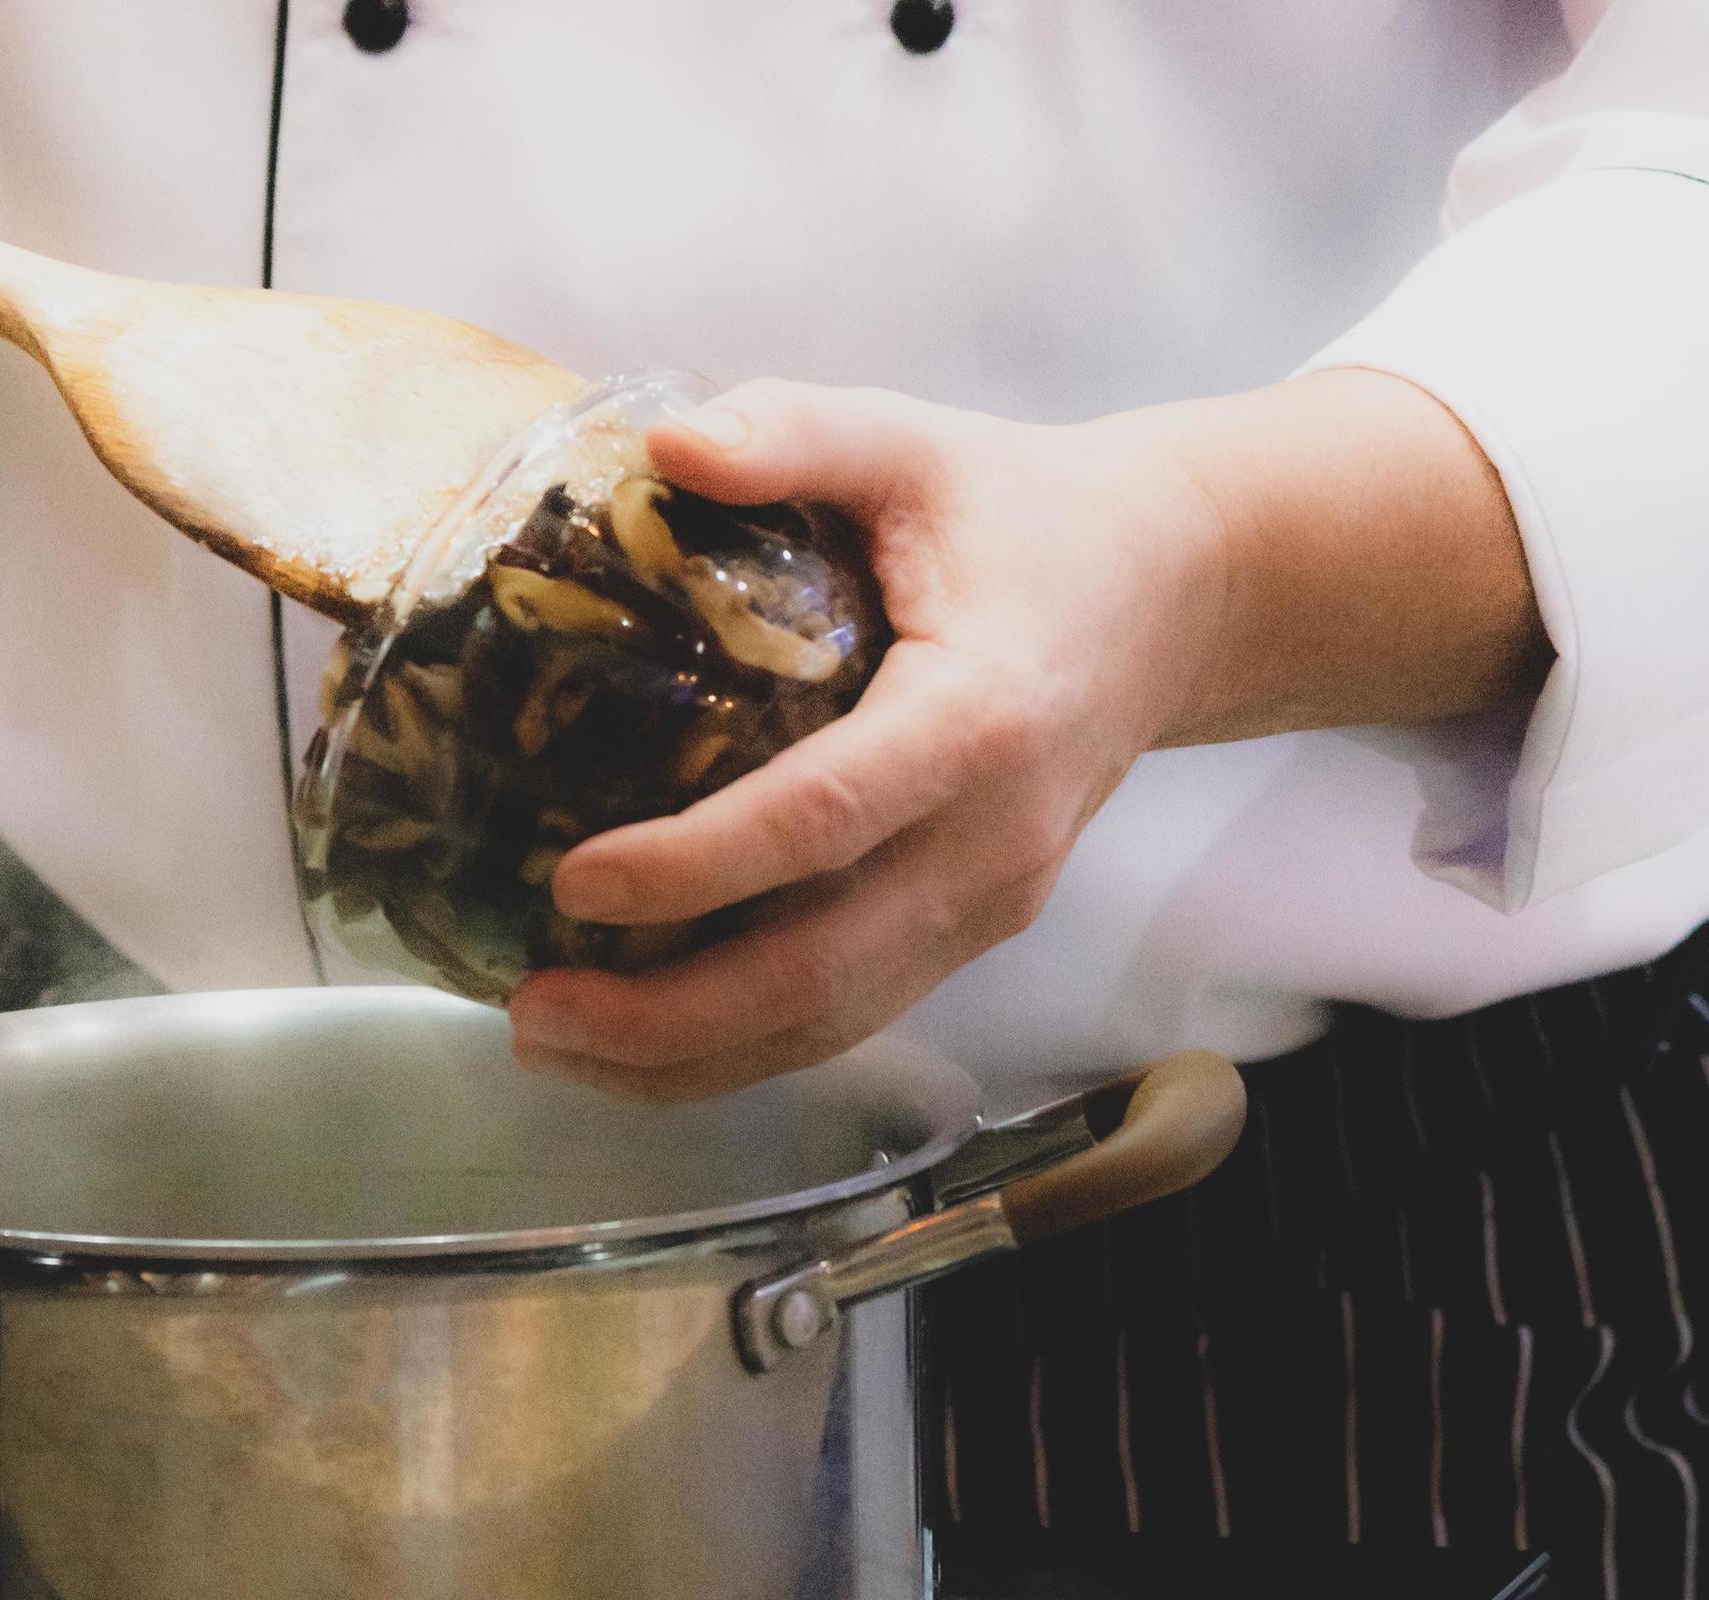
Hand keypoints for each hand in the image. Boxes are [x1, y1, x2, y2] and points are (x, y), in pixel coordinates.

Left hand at [504, 369, 1545, 1100]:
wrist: (1175, 593)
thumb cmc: (1022, 513)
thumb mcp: (911, 442)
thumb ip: (796, 433)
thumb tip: (667, 445)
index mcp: (979, 715)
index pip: (827, 819)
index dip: (698, 867)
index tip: (577, 885)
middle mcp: (994, 837)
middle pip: (823, 967)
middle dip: (669, 1015)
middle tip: (533, 1013)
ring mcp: (991, 902)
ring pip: (834, 1020)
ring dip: (689, 1058)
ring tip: (554, 1042)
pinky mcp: (973, 932)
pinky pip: (852, 1015)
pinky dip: (739, 1049)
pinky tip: (636, 1045)